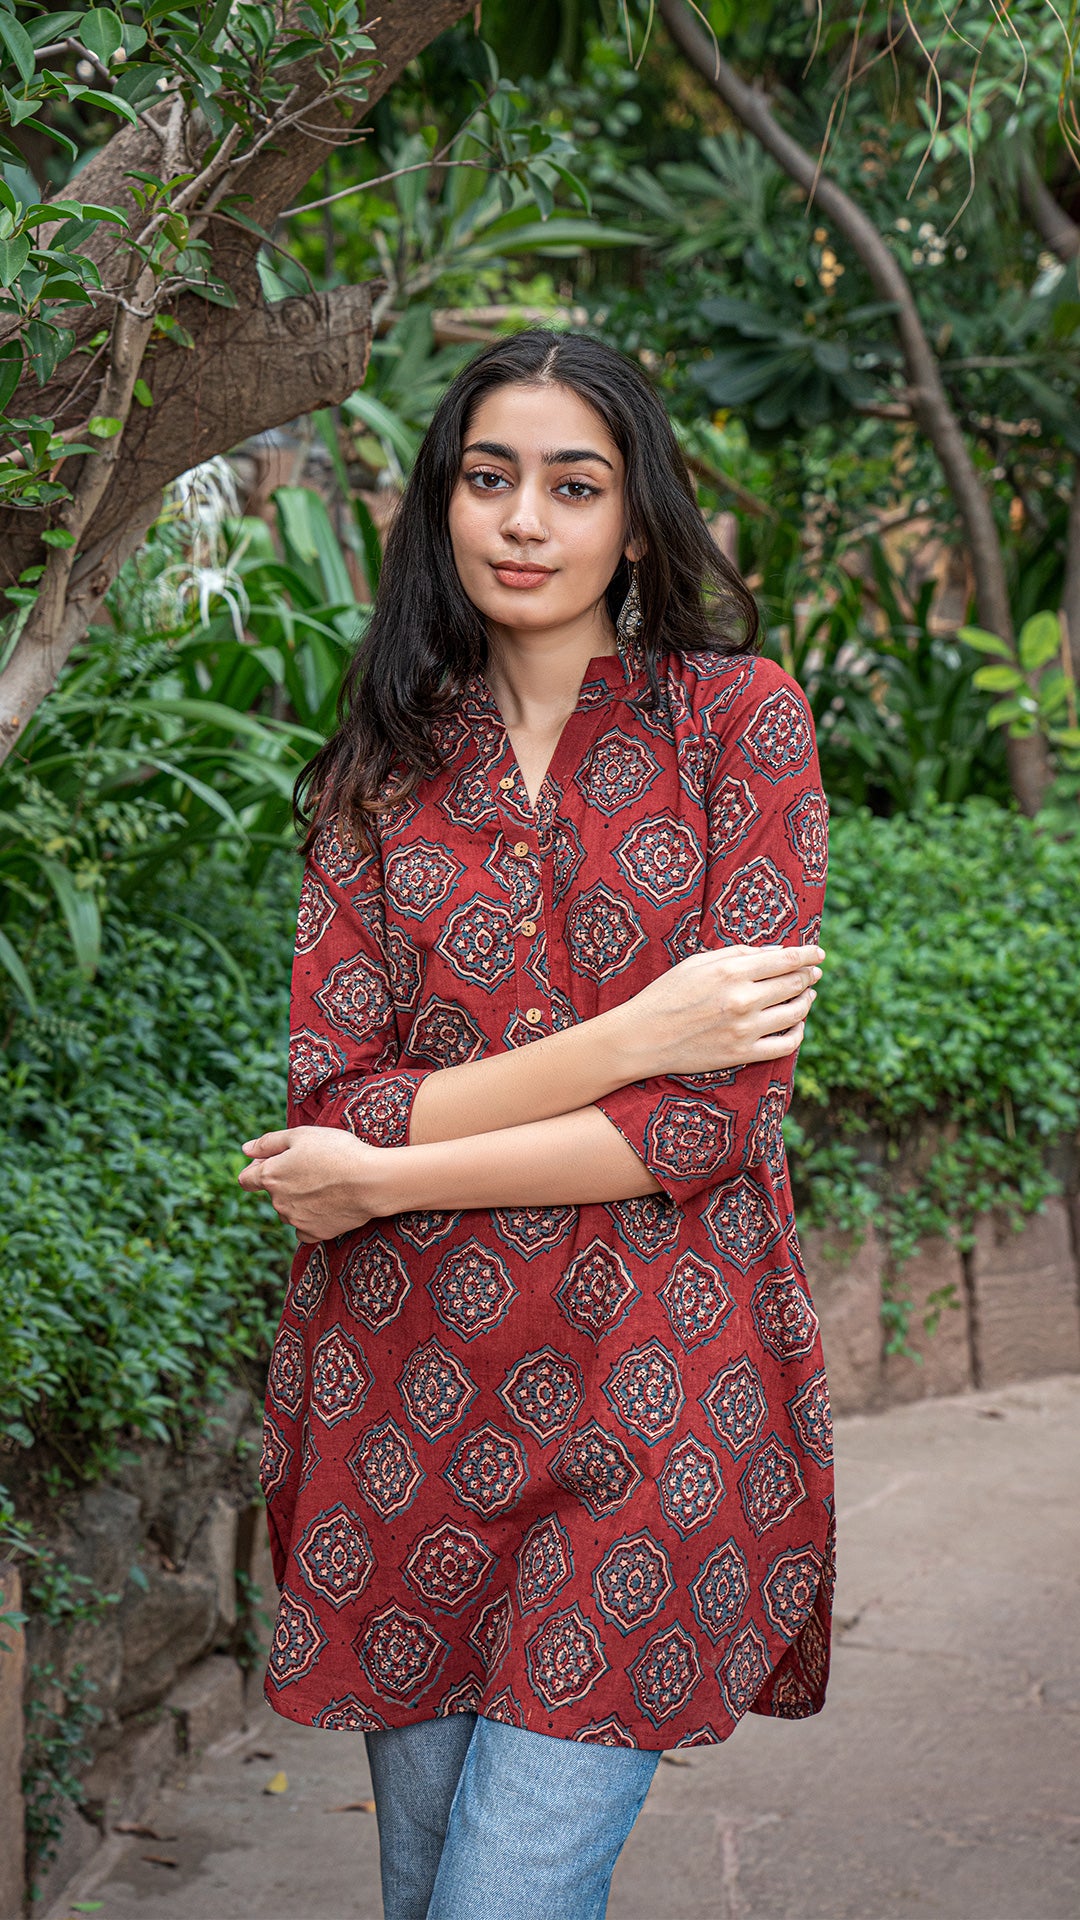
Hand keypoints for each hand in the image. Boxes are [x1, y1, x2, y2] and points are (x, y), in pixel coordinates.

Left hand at [238, 1126, 382, 1241]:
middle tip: (313, 1167)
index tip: (276, 1162)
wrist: (370, 1181)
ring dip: (298, 1200)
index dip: (258, 1168)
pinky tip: (328, 1205)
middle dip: (285, 1181)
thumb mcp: (300, 1135)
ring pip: (289, 1210)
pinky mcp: (314, 1233)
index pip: (247, 1179)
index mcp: (270, 1176)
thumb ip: (268, 1143)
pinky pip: (304, 1228)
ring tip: (326, 1184)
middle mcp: (277, 1202)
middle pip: (272, 1193)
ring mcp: (295, 1221)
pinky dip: (311, 1218)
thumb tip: (245, 1149)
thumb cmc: (336, 1152)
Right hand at [615, 943, 823, 1078]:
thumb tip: (774, 952)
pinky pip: (785, 1045)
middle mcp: (743, 1000)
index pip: (785, 960)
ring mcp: (745, 1029)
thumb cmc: (667, 994)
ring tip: (807, 996)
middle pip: (794, 984)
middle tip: (813, 973)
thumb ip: (737, 954)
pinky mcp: (743, 1054)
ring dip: (806, 1001)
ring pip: (795, 1013)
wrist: (643, 1037)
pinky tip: (797, 1025)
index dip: (808, 955)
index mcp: (731, 972)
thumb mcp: (697, 963)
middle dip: (808, 976)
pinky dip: (798, 1034)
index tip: (819, 954)